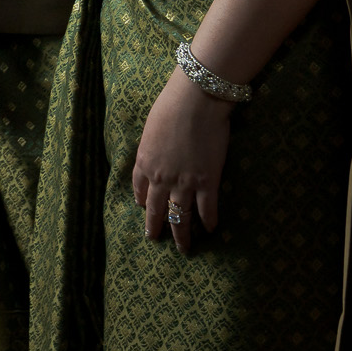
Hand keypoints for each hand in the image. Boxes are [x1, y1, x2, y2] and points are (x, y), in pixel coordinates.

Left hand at [133, 67, 231, 254]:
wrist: (195, 103)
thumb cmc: (170, 107)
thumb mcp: (151, 129)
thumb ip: (152, 147)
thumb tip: (157, 154)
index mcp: (144, 163)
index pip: (140, 189)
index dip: (142, 201)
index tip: (145, 208)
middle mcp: (161, 178)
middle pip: (156, 209)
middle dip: (155, 226)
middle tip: (155, 239)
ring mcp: (184, 183)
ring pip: (179, 217)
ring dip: (181, 234)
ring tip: (183, 248)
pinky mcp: (207, 182)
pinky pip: (207, 209)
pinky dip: (209, 221)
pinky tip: (211, 230)